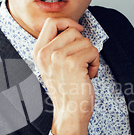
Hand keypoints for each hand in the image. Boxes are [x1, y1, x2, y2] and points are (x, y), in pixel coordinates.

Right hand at [32, 17, 98, 134]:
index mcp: (38, 52)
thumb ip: (56, 46)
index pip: (51, 22)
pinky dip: (95, 63)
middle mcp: (45, 53)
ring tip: (83, 71)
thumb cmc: (66, 89)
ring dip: (90, 56)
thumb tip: (72, 27)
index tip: (77, 31)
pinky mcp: (73, 63)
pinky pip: (92, 51)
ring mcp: (58, 58)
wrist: (70, 112)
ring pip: (85, 41)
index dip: (67, 22)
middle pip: (72, 30)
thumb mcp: (52, 65)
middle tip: (79, 62)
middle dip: (82, 44)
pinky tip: (88, 75)